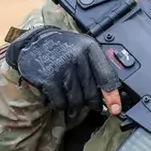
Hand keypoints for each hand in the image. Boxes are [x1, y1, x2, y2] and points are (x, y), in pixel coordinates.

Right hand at [5, 26, 122, 114]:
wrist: (35, 42)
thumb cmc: (63, 49)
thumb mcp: (83, 50)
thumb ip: (97, 68)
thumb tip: (110, 98)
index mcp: (90, 48)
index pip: (105, 75)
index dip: (111, 95)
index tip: (115, 109)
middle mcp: (77, 56)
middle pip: (91, 93)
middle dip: (90, 102)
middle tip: (88, 103)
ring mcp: (62, 67)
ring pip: (76, 100)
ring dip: (73, 104)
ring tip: (68, 95)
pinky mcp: (48, 78)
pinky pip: (60, 102)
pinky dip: (59, 104)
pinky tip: (56, 95)